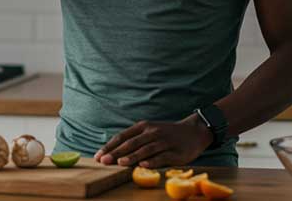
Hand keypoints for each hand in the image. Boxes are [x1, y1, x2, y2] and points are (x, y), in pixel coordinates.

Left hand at [94, 119, 213, 167]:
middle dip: (116, 153)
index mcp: (143, 127)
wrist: (194, 132)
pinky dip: (152, 161)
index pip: (122, 137)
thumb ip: (134, 139)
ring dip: (132, 157)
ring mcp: (164, 142)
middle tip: (104, 161)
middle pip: (131, 143)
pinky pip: (162, 157)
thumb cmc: (166, 134)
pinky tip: (143, 166)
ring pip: (145, 149)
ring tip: (120, 163)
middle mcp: (152, 132)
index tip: (98, 156)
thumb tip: (112, 152)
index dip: (109, 147)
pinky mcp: (176, 152)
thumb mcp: (149, 131)